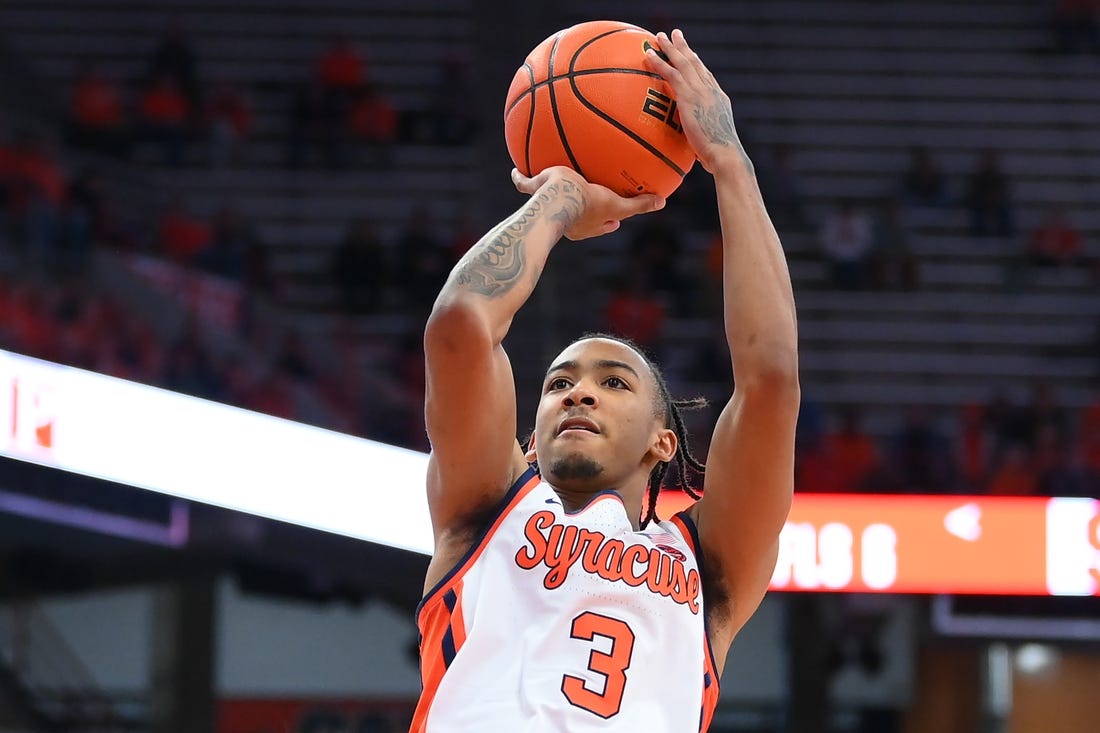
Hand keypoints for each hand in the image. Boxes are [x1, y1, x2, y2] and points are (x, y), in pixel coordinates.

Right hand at [511, 166, 664, 240]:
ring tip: (547, 180)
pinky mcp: (533, 194)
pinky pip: (525, 183)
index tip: (615, 221)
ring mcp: (547, 208)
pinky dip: (520, 177)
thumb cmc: (586, 205)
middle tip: (590, 200)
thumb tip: (663, 202)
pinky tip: (514, 169)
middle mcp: (568, 220)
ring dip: (547, 193)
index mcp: (586, 224)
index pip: (601, 225)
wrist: (557, 201)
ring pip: (548, 200)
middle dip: (581, 211)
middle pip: (577, 217)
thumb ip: (639, 205)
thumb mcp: (616, 205)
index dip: (608, 223)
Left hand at [644, 29, 749, 175]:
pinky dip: (659, 62)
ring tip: (659, 37)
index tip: (691, 56)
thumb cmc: (719, 157)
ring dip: (670, 48)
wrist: (724, 153)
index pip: (707, 77)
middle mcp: (711, 90)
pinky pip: (671, 73)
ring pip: (683, 62)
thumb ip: (702, 140)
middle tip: (675, 35)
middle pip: (696, 63)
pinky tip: (648, 55)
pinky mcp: (689, 95)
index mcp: (719, 99)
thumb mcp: (712, 144)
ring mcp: (701, 90)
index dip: (698, 65)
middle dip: (685, 48)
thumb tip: (698, 153)